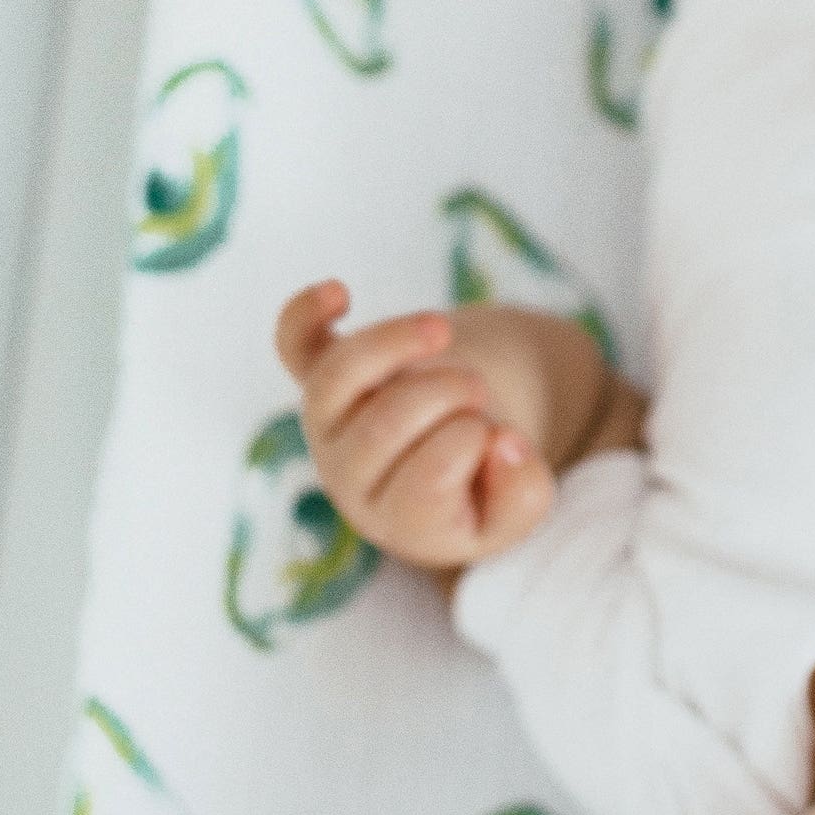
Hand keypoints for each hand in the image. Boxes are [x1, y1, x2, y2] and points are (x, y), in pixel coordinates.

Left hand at [272, 288, 556, 572]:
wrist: (449, 450)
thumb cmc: (482, 484)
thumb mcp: (517, 508)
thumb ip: (522, 495)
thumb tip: (505, 444)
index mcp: (402, 522)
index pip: (425, 483)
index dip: (472, 442)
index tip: (500, 434)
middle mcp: (350, 480)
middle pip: (381, 429)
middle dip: (446, 394)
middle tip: (480, 391)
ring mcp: (328, 427)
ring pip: (337, 378)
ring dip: (391, 343)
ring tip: (442, 330)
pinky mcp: (318, 375)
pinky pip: (293, 342)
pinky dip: (305, 314)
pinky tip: (338, 293)